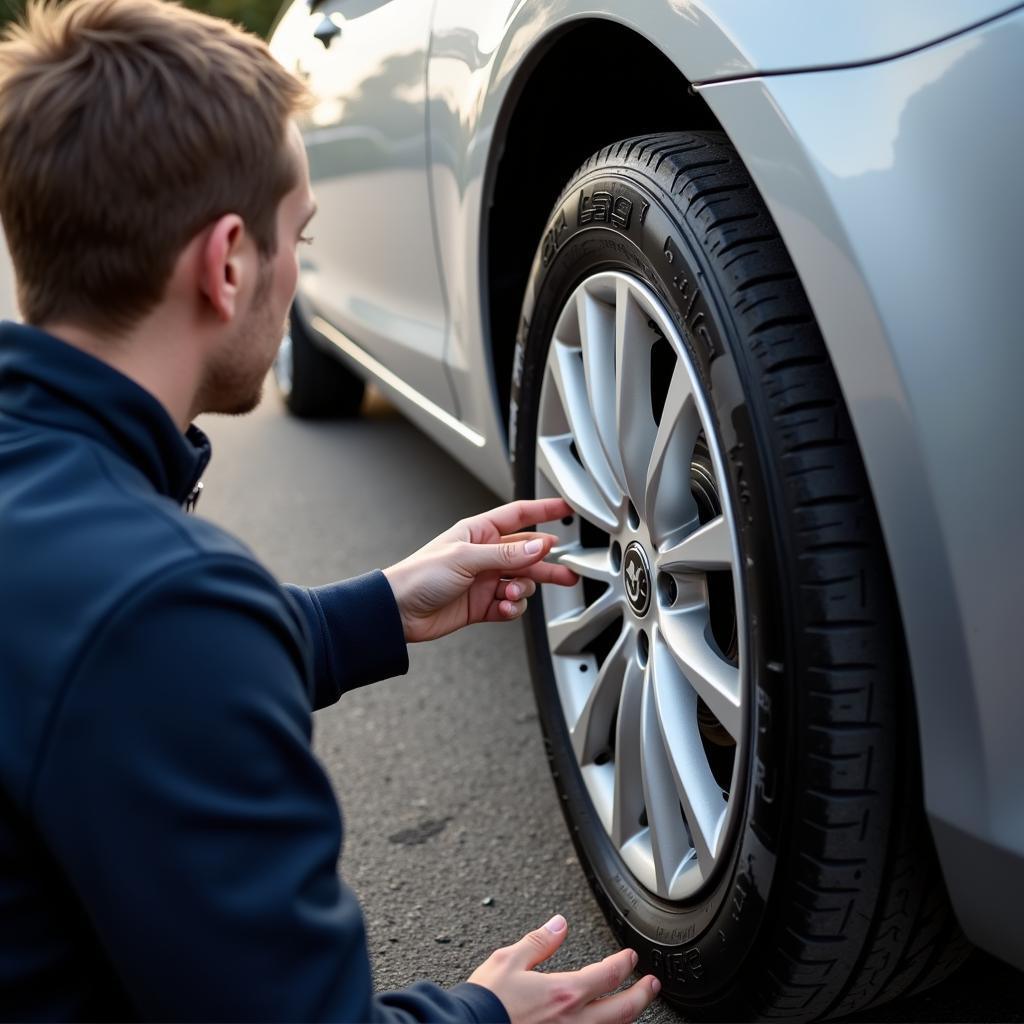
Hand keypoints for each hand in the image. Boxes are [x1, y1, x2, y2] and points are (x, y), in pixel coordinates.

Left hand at [381, 498, 578, 642]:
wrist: (398, 611)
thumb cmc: (420, 575)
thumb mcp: (465, 558)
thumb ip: (506, 554)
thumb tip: (538, 546)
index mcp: (479, 533)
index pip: (520, 515)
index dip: (545, 510)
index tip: (568, 508)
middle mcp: (485, 555)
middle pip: (528, 554)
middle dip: (548, 565)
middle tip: (569, 574)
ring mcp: (485, 580)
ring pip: (523, 582)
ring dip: (524, 589)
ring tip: (514, 593)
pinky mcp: (483, 605)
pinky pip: (511, 604)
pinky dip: (513, 607)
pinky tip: (505, 607)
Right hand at [468, 914, 659, 1023]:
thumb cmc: (486, 1002)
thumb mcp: (509, 960)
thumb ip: (539, 942)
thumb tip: (559, 924)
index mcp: (563, 993)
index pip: (607, 975)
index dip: (624, 963)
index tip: (630, 957)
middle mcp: (573, 1022)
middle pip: (623, 1010)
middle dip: (642, 994)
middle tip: (652, 984)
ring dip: (629, 1017)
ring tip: (636, 1006)